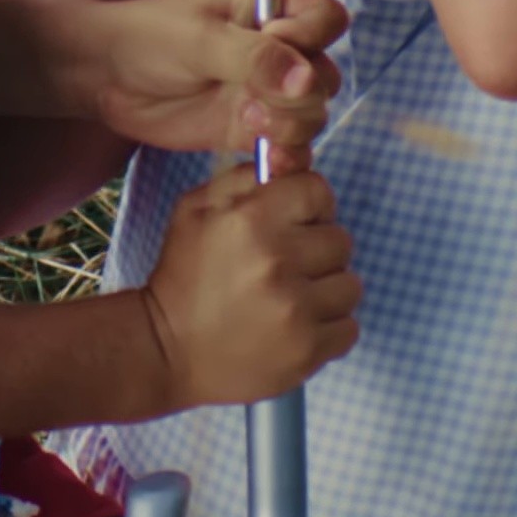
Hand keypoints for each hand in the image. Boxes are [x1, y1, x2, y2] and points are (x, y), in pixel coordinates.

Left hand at [79, 0, 346, 156]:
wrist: (105, 76)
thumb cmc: (149, 37)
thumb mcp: (200, 39)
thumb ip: (254, 57)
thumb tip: (307, 80)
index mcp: (271, 10)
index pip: (325, 17)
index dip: (313, 33)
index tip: (277, 38)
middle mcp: (278, 52)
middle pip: (327, 75)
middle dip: (302, 92)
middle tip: (255, 95)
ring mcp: (267, 94)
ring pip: (313, 115)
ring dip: (292, 124)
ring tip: (248, 120)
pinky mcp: (251, 131)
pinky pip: (290, 148)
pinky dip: (288, 157)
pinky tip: (268, 160)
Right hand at [142, 164, 360, 406]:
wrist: (166, 353)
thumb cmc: (183, 277)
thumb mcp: (195, 210)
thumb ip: (245, 179)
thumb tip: (293, 163)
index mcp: (251, 220)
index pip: (319, 191)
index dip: (308, 206)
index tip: (295, 224)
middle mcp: (278, 261)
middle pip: (340, 239)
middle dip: (316, 251)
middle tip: (284, 268)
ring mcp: (296, 310)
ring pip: (350, 285)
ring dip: (326, 291)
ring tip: (290, 300)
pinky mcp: (308, 350)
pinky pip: (349, 327)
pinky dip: (328, 329)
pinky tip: (295, 328)